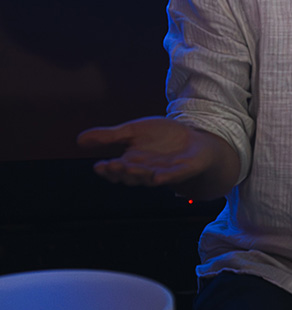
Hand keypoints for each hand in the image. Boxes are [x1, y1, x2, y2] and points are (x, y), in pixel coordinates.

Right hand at [77, 117, 238, 196]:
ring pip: (149, 177)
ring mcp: (166, 172)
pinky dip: (166, 177)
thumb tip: (78, 140)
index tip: (98, 166)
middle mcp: (147, 171)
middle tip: (112, 165)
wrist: (194, 137)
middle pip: (131, 176)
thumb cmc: (162, 138)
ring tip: (129, 167)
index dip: (107, 170)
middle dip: (121, 171)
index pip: (116, 171)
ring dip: (139, 174)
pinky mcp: (184, 169)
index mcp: (132, 164)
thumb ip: (109, 136)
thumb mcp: (132, 131)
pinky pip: (174, 176)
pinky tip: (158, 177)